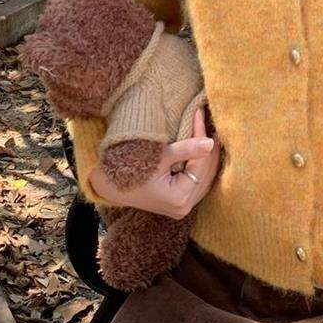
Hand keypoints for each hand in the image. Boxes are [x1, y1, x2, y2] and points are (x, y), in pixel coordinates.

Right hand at [90, 107, 220, 219]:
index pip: (200, 163)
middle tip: (209, 120)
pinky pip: (198, 182)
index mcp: (179, 198)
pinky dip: (201, 166)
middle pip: (206, 172)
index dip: (202, 137)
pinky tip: (204, 149)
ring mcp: (182, 208)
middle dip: (209, 146)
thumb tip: (210, 143)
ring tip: (210, 131)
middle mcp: (184, 207)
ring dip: (208, 156)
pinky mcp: (180, 203)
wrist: (111, 186)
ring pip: (205, 177)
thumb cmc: (131, 169)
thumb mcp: (158, 157)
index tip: (199, 114)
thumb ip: (185, 150)